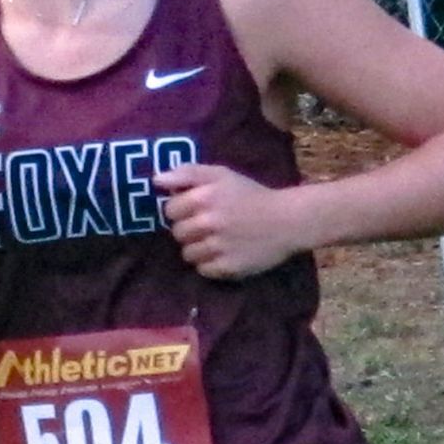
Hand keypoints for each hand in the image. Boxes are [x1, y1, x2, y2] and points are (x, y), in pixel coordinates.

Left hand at [155, 163, 300, 278]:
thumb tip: (156, 180)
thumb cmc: (251, 194)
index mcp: (204, 197)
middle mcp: (208, 222)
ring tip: (216, 241)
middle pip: (177, 233)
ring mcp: (218, 247)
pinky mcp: (228, 268)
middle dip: (188, 230)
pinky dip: (210, 264)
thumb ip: (187, 173)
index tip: (195, 210)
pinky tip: (224, 253)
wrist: (287, 220)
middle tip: (208, 226)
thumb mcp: (221, 174)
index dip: (180, 210)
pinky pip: (203, 270)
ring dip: (198, 248)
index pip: (170, 210)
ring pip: (187, 254)